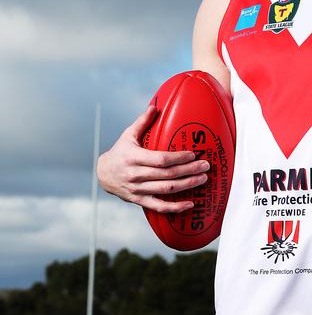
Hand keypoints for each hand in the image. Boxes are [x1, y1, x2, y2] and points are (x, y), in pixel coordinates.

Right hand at [96, 105, 210, 212]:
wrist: (103, 174)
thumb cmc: (119, 152)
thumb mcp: (128, 135)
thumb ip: (142, 122)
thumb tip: (155, 106)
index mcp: (133, 157)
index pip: (160, 159)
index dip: (178, 158)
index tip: (193, 154)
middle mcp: (135, 175)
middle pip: (167, 174)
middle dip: (189, 170)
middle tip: (205, 166)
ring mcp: (137, 190)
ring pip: (166, 190)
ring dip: (187, 185)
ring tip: (203, 179)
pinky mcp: (139, 201)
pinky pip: (159, 207)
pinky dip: (175, 207)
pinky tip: (190, 204)